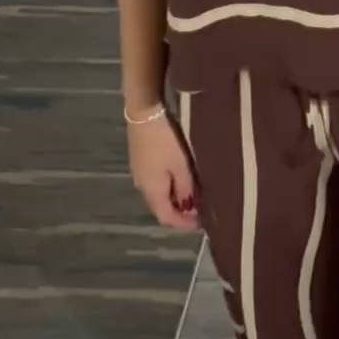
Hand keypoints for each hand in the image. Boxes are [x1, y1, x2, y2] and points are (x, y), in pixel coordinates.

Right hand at [126, 110, 199, 230]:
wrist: (144, 114)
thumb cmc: (165, 141)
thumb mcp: (181, 165)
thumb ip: (186, 188)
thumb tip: (189, 207)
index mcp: (152, 191)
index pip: (166, 218)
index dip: (182, 224)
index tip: (200, 225)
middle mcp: (142, 186)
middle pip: (160, 208)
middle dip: (179, 213)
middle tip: (199, 211)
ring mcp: (138, 173)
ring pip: (157, 195)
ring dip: (173, 199)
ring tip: (192, 196)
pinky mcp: (139, 161)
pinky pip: (154, 183)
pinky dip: (167, 188)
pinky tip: (179, 179)